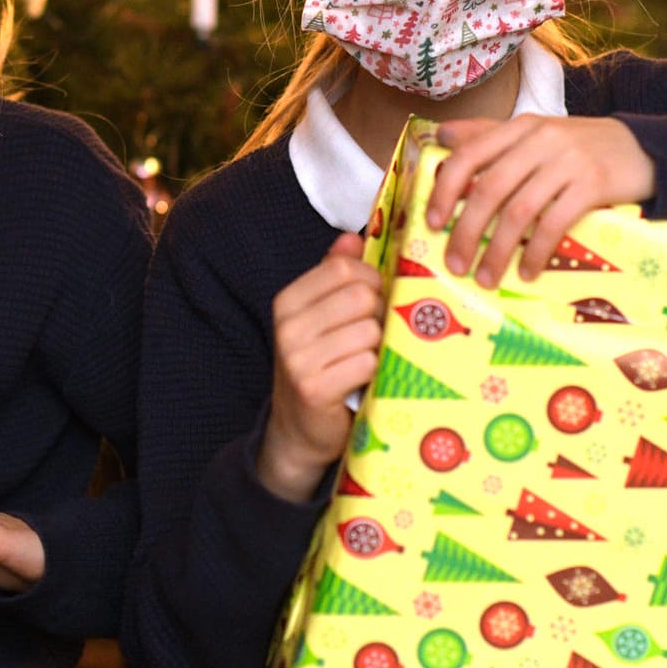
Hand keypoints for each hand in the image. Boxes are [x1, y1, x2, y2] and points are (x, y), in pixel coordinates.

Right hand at [258, 233, 381, 502]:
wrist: (299, 430)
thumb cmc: (319, 367)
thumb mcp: (321, 318)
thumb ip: (335, 277)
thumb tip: (351, 236)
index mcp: (288, 301)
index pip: (345, 268)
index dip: (371, 281)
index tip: (373, 303)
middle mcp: (287, 326)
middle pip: (362, 296)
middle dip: (379, 315)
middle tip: (373, 337)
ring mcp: (297, 358)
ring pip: (369, 330)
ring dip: (378, 347)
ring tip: (366, 360)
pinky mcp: (313, 388)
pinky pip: (367, 362)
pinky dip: (373, 372)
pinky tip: (363, 381)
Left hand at [429, 115, 655, 287]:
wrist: (647, 148)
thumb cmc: (582, 146)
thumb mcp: (536, 132)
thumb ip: (490, 135)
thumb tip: (442, 138)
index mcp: (520, 127)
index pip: (469, 155)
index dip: (446, 190)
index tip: (432, 222)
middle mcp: (540, 139)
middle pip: (490, 189)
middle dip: (466, 231)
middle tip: (454, 264)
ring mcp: (568, 161)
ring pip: (519, 211)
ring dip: (497, 250)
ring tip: (485, 277)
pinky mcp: (593, 184)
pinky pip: (555, 224)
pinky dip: (536, 252)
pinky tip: (527, 272)